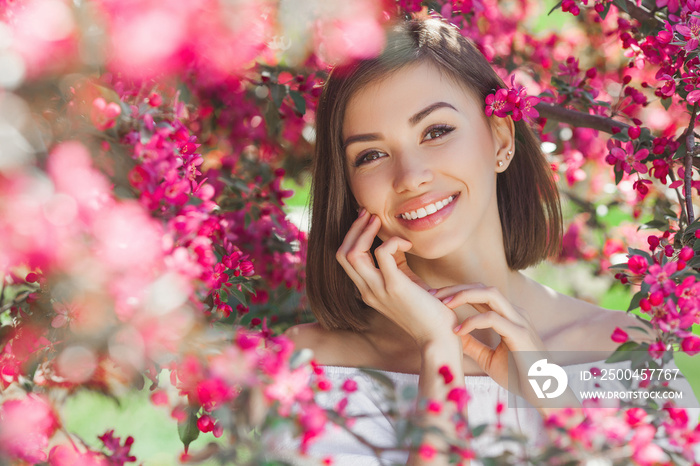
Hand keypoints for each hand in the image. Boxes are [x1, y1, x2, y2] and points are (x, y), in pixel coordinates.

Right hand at [335, 210, 457, 347]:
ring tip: (378, 220)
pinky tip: (407, 244)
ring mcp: (378, 290)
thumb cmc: (427, 311)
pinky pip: (383, 253)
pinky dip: (393, 241)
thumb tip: (393, 242)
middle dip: (353, 229)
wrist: (439, 338)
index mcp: (367, 290)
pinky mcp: (395, 287)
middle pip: (342, 254)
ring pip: (353, 254)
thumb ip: (395, 265)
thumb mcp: (406, 284)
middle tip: (368, 213)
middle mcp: (367, 291)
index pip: (345, 259)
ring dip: (365, 231)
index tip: (366, 220)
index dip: (352, 236)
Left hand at [434, 284, 560, 405]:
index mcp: (507, 316)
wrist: (544, 394)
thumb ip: (472, 345)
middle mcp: (514, 313)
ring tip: (444, 304)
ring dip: (464, 295)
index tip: (435, 297)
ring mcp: (519, 321)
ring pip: (490, 294)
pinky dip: (472, 322)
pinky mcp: (520, 334)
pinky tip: (457, 331)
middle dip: (456, 288)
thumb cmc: (519, 376)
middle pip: (482, 287)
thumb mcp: (488, 358)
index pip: (480, 293)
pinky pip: (493, 319)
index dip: (457, 291)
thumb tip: (450, 335)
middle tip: (433, 295)